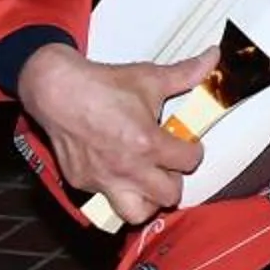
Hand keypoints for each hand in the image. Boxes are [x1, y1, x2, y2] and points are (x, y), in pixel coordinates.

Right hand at [15, 43, 216, 226]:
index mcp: (148, 144)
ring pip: (136, 213)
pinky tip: (118, 174)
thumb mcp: (149, 78)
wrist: (56, 90)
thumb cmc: (102, 85)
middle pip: (168, 196)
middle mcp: (127, 168)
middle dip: (174, 181)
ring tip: (148, 182)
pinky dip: (116, 192)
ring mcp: (103, 179)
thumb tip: (212, 57)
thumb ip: (186, 73)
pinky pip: (105, 200)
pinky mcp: (81, 182)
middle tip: (168, 166)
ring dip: (147, 201)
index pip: (189, 163)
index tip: (187, 146)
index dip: (193, 151)